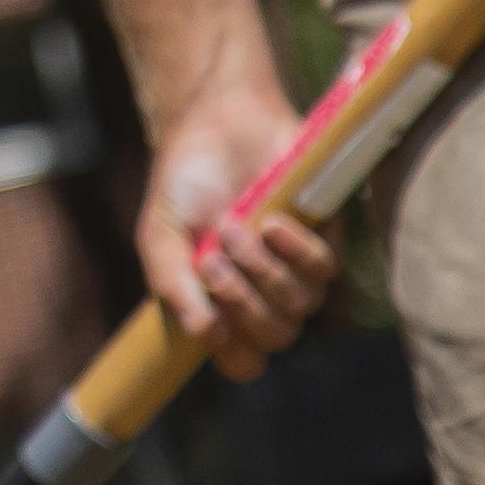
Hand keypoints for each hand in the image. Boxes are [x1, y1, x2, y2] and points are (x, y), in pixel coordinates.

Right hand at [139, 80, 339, 380]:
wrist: (219, 122)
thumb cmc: (186, 181)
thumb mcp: (160, 235)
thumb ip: (172, 286)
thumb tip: (204, 336)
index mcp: (222, 303)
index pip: (243, 361)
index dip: (235, 355)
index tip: (214, 324)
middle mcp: (262, 293)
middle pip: (274, 337)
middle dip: (241, 301)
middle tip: (213, 259)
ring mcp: (295, 268)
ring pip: (299, 306)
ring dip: (263, 271)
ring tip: (234, 227)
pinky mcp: (323, 238)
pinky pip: (324, 270)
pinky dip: (295, 251)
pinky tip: (271, 222)